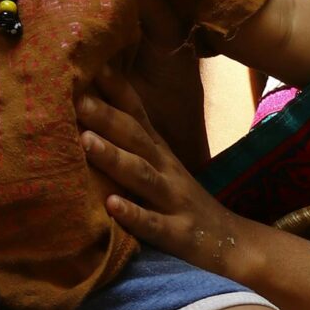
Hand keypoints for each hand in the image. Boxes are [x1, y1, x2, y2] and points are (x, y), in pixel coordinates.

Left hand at [77, 70, 245, 271]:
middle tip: (78, 98)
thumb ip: (132, 145)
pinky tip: (111, 206)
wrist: (232, 245)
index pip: (138, 115)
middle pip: (136, 139)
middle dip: (107, 117)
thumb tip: (91, 120)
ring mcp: (173, 201)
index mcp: (160, 153)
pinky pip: (153, 224)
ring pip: (142, 176)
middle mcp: (166, 170)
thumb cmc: (182, 203)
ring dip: (114, 157)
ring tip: (85, 142)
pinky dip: (133, 214)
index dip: (118, 90)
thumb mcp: (162, 168)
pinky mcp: (178, 234)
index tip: (92, 64)